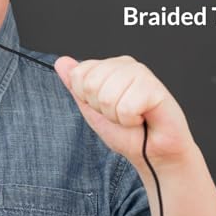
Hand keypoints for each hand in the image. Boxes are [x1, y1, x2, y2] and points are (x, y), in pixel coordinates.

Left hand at [54, 55, 195, 167]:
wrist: (152, 153)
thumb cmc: (126, 132)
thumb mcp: (92, 109)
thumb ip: (76, 86)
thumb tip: (61, 62)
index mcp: (110, 66)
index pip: (79, 75)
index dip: (88, 100)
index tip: (106, 108)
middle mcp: (126, 65)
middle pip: (90, 85)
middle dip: (102, 109)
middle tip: (120, 114)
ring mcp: (141, 73)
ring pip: (107, 96)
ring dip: (117, 116)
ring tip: (132, 117)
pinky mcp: (155, 88)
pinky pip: (126, 107)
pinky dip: (130, 121)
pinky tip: (142, 118)